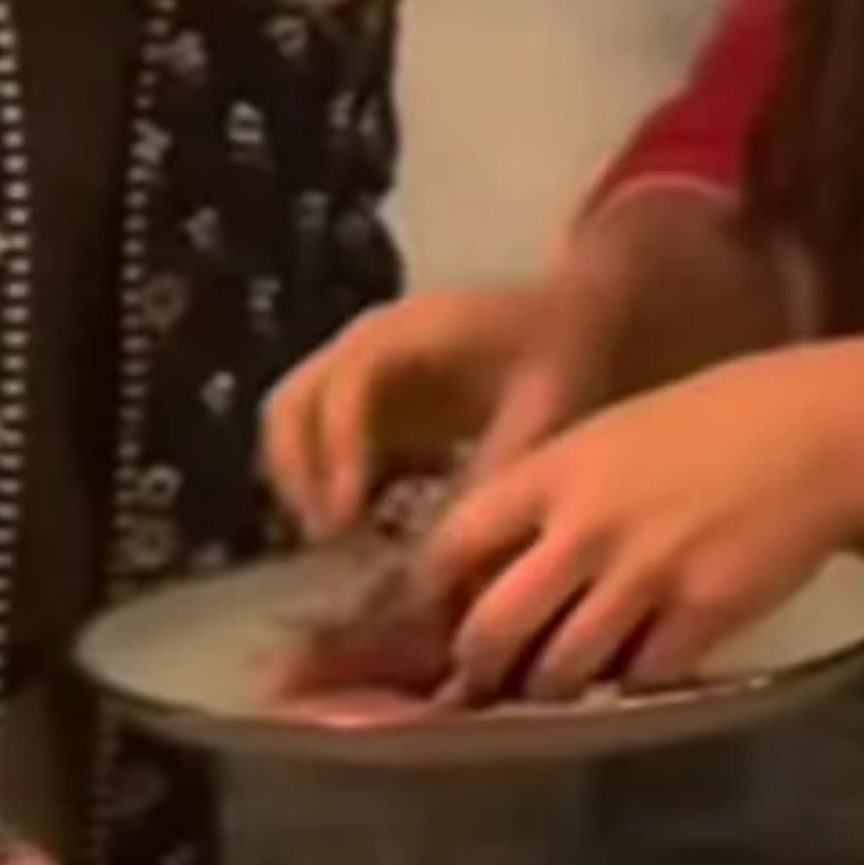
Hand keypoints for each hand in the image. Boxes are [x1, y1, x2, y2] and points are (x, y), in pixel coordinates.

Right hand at [262, 284, 553, 538]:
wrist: (572, 321)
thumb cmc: (562, 357)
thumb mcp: (543, 413)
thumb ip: (494, 470)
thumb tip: (442, 542)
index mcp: (406, 335)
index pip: (346, 389)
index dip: (338, 454)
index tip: (345, 519)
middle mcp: (364, 345)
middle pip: (291, 403)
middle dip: (301, 474)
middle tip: (331, 540)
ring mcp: (357, 370)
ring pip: (291, 422)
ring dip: (302, 482)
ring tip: (339, 542)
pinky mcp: (366, 400)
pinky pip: (317, 442)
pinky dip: (324, 484)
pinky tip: (362, 528)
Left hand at [428, 345, 863, 701]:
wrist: (811, 433)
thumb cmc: (706, 425)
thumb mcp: (606, 436)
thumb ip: (549, 494)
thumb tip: (495, 563)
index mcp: (553, 473)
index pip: (453, 545)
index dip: (431, 594)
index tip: (430, 618)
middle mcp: (585, 528)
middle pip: (494, 627)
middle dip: (480, 667)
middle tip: (483, 680)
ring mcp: (644, 575)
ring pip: (563, 668)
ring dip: (552, 686)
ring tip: (557, 682)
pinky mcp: (702, 614)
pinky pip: (642, 677)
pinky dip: (631, 682)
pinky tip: (636, 668)